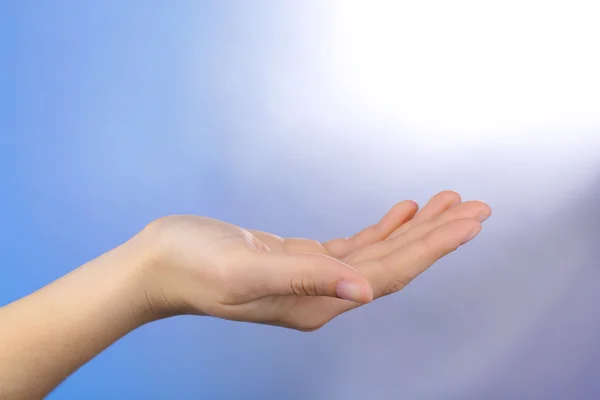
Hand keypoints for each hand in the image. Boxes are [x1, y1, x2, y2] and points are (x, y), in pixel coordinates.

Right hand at [134, 191, 490, 330]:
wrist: (159, 264)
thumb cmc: (192, 266)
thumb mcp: (245, 272)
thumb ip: (304, 279)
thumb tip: (362, 292)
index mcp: (316, 303)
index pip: (389, 274)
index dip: (432, 248)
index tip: (470, 222)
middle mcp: (322, 296)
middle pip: (394, 263)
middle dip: (437, 235)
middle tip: (477, 207)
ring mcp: (314, 279)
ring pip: (379, 252)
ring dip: (415, 228)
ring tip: (449, 202)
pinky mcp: (301, 260)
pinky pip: (355, 245)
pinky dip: (383, 226)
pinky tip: (402, 210)